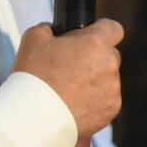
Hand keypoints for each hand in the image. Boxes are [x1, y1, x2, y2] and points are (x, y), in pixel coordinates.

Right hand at [11, 19, 122, 137]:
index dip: (100, 30)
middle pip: (109, 55)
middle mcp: (110, 65)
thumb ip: (49, 28)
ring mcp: (112, 91)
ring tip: (67, 89)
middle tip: (69, 66)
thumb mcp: (33, 38)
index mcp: (95, 43)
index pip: (113, 28)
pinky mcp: (110, 112)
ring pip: (107, 79)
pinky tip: (72, 103)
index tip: (88, 37)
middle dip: (93, 58)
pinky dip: (93, 101)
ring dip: (93, 80)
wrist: (35, 118)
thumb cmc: (34, 76)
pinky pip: (105, 100)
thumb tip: (54, 31)